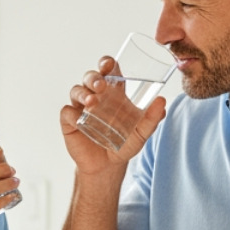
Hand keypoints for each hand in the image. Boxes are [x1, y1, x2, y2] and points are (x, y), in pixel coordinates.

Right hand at [59, 56, 165, 174]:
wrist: (108, 166)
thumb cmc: (124, 144)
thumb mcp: (141, 133)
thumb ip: (152, 118)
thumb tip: (162, 101)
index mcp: (113, 92)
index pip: (108, 71)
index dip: (106, 63)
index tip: (108, 64)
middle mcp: (95, 95)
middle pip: (90, 77)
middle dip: (93, 78)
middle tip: (101, 86)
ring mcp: (80, 107)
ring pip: (76, 90)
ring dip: (82, 92)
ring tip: (92, 101)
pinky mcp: (70, 121)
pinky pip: (67, 111)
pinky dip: (72, 113)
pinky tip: (79, 118)